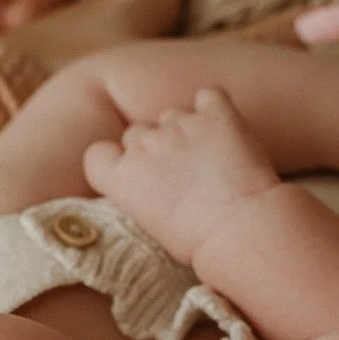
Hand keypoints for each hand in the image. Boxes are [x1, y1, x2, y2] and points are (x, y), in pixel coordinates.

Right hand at [83, 87, 277, 264]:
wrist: (241, 231)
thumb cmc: (198, 242)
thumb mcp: (151, 227)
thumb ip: (140, 194)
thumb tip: (149, 183)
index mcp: (122, 178)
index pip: (97, 155)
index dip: (114, 160)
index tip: (131, 171)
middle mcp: (144, 145)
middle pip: (136, 132)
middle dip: (153, 147)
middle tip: (179, 171)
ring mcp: (179, 125)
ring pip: (172, 114)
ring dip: (185, 129)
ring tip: (209, 158)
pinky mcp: (214, 114)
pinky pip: (208, 96)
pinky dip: (214, 108)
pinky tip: (224, 129)